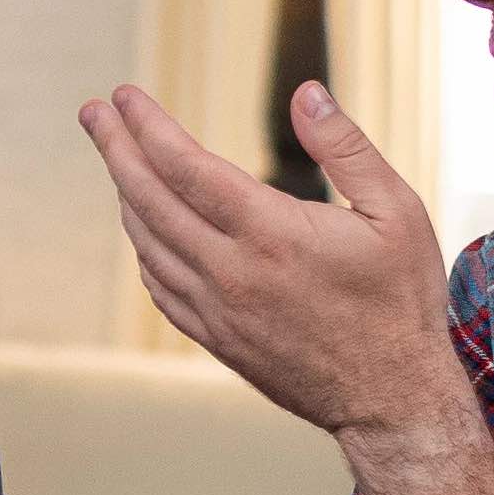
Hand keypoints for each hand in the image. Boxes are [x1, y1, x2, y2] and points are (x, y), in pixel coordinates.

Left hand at [79, 81, 471, 454]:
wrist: (392, 402)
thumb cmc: (400, 302)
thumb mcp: (396, 212)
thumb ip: (346, 148)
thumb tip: (306, 92)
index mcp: (271, 234)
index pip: (185, 167)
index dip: (148, 127)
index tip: (123, 96)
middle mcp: (230, 272)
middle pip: (149, 199)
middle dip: (116, 148)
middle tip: (93, 112)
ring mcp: (216, 311)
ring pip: (147, 243)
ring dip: (124, 194)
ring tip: (116, 156)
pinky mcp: (215, 339)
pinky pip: (160, 285)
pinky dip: (143, 246)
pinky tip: (143, 225)